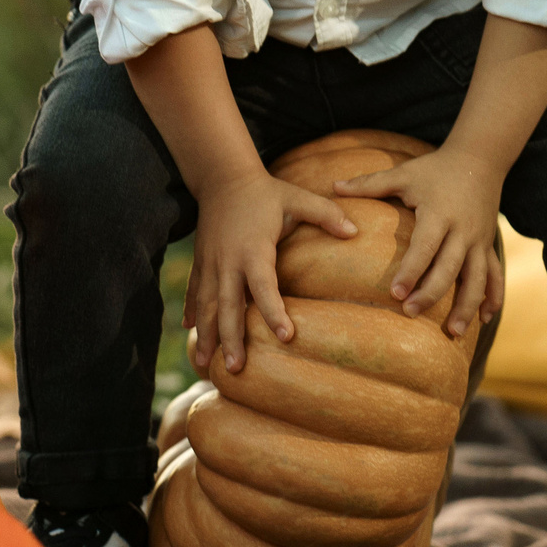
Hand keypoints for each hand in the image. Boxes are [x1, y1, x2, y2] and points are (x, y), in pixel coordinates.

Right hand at [186, 172, 356, 374]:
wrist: (223, 178)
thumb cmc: (266, 193)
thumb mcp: (297, 198)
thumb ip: (325, 214)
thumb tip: (354, 232)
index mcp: (253, 249)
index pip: (263, 285)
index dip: (273, 311)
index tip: (286, 336)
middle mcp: (227, 261)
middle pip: (227, 305)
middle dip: (229, 338)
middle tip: (235, 369)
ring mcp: (210, 263)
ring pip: (206, 305)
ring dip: (206, 335)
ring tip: (204, 364)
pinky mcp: (201, 262)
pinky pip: (195, 293)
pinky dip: (192, 313)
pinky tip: (191, 334)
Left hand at [332, 148, 505, 339]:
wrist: (480, 159)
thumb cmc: (434, 169)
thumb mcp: (404, 173)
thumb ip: (369, 183)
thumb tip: (332, 186)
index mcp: (439, 214)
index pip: (425, 247)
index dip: (411, 270)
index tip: (395, 293)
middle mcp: (463, 230)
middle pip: (450, 268)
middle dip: (432, 293)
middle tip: (410, 313)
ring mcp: (479, 240)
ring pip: (478, 278)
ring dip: (467, 306)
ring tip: (453, 332)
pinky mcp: (488, 245)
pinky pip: (495, 274)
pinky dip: (493, 297)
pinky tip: (484, 319)